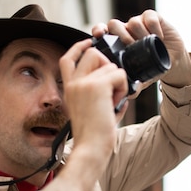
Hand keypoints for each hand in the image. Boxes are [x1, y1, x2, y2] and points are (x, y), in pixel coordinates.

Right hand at [57, 39, 128, 190]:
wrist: (91, 148)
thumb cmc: (94, 136)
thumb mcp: (92, 109)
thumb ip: (99, 91)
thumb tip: (118, 76)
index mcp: (69, 89)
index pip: (67, 58)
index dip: (79, 47)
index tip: (89, 42)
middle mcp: (74, 83)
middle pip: (92, 53)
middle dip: (107, 64)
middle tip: (113, 86)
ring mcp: (84, 83)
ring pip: (110, 65)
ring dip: (118, 82)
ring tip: (114, 102)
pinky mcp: (97, 86)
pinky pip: (120, 75)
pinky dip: (123, 88)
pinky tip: (117, 104)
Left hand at [92, 10, 190, 89]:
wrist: (172, 61)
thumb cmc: (152, 67)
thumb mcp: (141, 77)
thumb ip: (133, 85)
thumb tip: (128, 96)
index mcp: (117, 43)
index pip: (102, 31)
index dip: (99, 31)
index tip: (99, 35)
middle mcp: (126, 30)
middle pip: (115, 24)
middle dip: (121, 36)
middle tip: (130, 47)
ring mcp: (139, 23)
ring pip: (132, 22)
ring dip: (139, 33)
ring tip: (147, 44)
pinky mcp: (153, 18)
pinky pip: (149, 17)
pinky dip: (153, 27)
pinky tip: (158, 37)